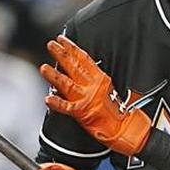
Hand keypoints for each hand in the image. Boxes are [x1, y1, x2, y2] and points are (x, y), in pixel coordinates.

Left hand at [40, 35, 151, 156]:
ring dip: (54, 75)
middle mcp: (93, 86)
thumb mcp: (109, 89)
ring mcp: (87, 98)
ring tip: (44, 68)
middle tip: (50, 45)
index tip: (62, 40)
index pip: (83, 59)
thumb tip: (80, 72)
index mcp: (100, 79)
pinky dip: (57, 103)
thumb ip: (95, 81)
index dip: (72, 48)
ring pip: (67, 84)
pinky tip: (48, 99)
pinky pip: (67, 107)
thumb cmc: (119, 112)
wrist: (125, 129)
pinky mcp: (82, 113)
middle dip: (61, 54)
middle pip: (74, 67)